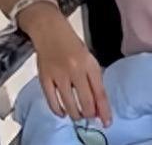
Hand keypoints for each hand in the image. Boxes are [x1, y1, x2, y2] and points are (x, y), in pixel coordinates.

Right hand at [27, 8, 112, 125]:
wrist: (50, 30)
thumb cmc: (71, 45)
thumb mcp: (89, 59)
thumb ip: (93, 80)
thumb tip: (98, 104)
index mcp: (90, 64)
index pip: (100, 92)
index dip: (104, 110)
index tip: (107, 121)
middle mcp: (76, 70)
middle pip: (86, 100)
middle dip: (89, 114)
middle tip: (90, 117)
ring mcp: (59, 74)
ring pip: (69, 103)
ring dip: (75, 114)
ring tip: (78, 116)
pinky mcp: (45, 77)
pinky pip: (51, 99)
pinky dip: (58, 109)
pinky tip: (62, 112)